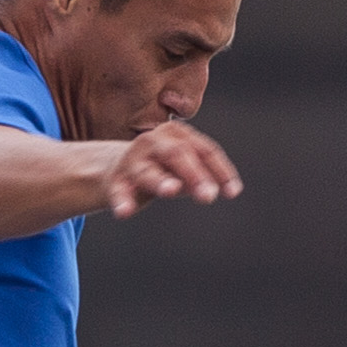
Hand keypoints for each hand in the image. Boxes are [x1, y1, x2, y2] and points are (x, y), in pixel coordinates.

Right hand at [100, 123, 241, 218]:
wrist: (113, 168)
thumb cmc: (159, 167)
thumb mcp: (183, 169)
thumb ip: (200, 177)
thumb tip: (221, 190)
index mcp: (176, 134)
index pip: (204, 150)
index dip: (220, 171)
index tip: (233, 192)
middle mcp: (154, 141)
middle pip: (178, 155)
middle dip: (195, 175)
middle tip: (208, 196)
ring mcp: (133, 159)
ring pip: (149, 171)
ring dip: (160, 181)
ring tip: (170, 191)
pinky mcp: (115, 179)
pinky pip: (120, 191)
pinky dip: (123, 200)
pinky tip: (124, 212)